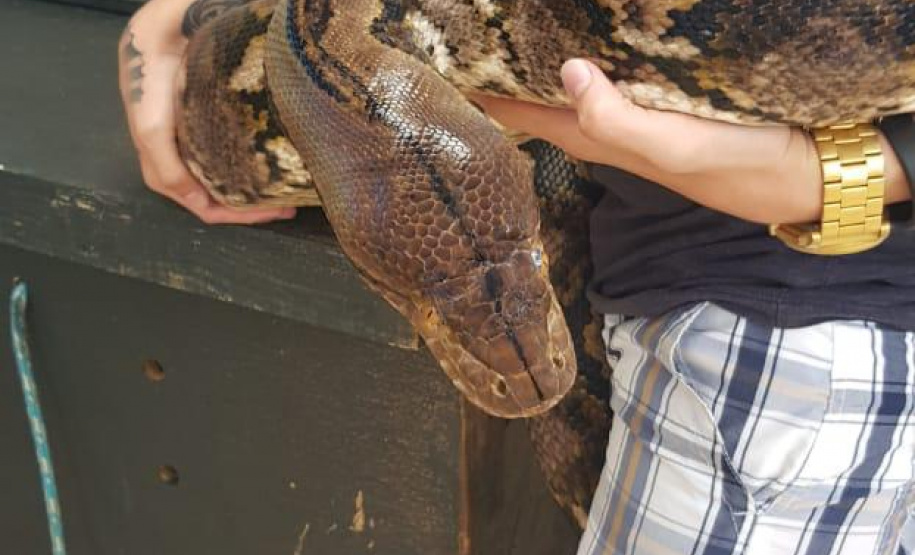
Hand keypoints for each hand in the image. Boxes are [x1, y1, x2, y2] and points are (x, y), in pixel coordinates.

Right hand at [117, 0, 294, 223]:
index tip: (274, 213)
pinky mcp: (209, 127)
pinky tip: (274, 165)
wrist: (156, 37)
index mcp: (165, 173)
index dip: (240, 217)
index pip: (208, 210)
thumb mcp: (153, 132)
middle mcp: (182, 164)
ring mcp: (197, 146)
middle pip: (222, 200)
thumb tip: (198, 205)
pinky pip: (235, 157)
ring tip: (287, 190)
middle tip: (288, 206)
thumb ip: (169, 172)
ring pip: (230, 181)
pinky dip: (254, 167)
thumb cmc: (150, 86)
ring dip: (256, 190)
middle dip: (253, 208)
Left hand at [472, 60, 909, 223]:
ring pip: (557, 82)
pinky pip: (596, 71)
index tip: (441, 56)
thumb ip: (615, 117)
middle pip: (526, 95)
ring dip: (529, 59)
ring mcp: (622, 111)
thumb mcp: (672, 145)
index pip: (513, 110)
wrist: (794, 170)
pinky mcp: (649, 99)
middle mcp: (597, 124)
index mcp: (590, 134)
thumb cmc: (731, 162)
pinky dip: (575, 52)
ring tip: (504, 25)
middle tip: (465, 31)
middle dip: (493, 67)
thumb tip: (565, 70)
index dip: (475, 88)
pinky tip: (574, 33)